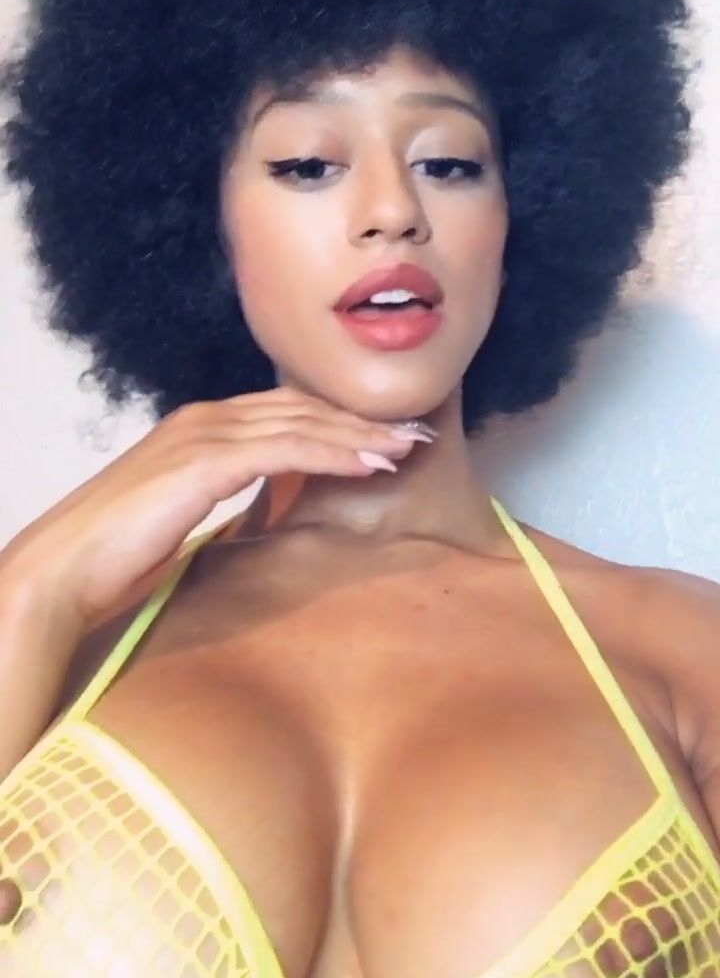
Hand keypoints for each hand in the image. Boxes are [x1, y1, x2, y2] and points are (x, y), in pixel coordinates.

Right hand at [0, 389, 430, 635]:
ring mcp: (203, 435)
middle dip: (361, 421)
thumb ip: (219, 497)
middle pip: (302, 410)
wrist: (64, 566)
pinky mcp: (203, 462)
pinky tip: (369, 465)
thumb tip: (259, 512)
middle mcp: (204, 419)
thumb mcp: (179, 512)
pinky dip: (332, 455)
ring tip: (407, 447)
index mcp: (199, 428)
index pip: (285, 413)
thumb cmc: (116, 551)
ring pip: (301, 425)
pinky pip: (284, 450)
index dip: (337, 422)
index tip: (383, 436)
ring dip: (359, 436)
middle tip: (414, 434)